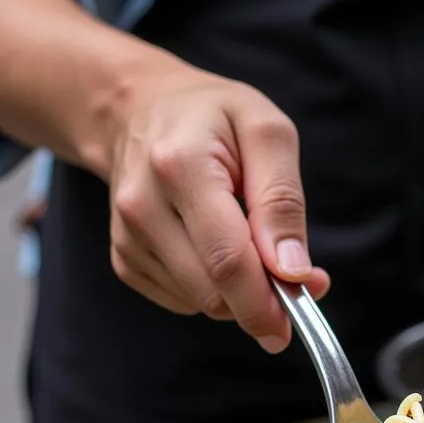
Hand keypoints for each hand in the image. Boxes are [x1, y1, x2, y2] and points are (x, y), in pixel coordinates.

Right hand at [106, 63, 328, 352]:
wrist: (138, 110)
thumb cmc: (212, 117)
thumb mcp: (266, 132)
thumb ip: (282, 201)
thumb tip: (293, 271)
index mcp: (181, 166)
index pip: (226, 259)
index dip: (266, 299)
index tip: (299, 312)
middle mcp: (143, 206)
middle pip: (212, 291)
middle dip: (260, 300)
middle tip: (291, 281)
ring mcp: (127, 237)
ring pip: (200, 303)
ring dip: (237, 293)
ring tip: (250, 246)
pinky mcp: (124, 259)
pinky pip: (182, 301)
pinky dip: (211, 289)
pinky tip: (214, 249)